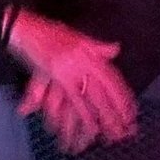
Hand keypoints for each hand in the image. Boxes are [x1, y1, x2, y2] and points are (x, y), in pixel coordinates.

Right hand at [9, 10, 136, 153]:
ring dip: (105, 114)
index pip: (112, 75)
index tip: (132, 109)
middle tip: (129, 124)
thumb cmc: (49, 32)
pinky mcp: (59, 75)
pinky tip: (91, 126)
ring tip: (114, 131)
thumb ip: (96, 45)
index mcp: (89, 49)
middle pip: (107, 87)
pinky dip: (85, 114)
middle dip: (118, 108)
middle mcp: (84, 58)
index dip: (123, 93)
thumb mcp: (76, 36)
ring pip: (94, 95)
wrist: (27, 28)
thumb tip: (116, 48)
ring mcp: (73, 67)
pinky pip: (76, 98)